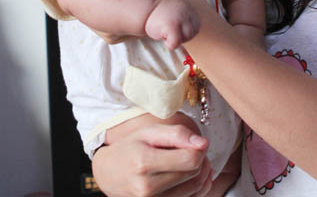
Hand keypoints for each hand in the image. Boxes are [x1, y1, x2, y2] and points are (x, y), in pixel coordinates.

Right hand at [92, 123, 212, 196]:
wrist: (108, 173)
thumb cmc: (130, 148)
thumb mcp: (150, 132)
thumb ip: (177, 134)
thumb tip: (203, 143)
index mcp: (145, 163)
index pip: (190, 160)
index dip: (200, 149)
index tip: (197, 142)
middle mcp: (147, 188)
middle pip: (194, 175)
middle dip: (201, 160)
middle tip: (196, 150)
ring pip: (195, 189)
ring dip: (202, 174)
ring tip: (193, 161)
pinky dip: (197, 187)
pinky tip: (192, 175)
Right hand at [146, 0, 199, 49]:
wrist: (144, 10)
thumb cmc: (160, 16)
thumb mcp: (177, 14)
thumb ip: (186, 22)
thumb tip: (191, 43)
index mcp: (189, 9)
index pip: (196, 27)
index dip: (185, 31)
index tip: (174, 27)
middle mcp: (186, 12)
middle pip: (192, 33)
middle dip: (182, 36)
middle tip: (168, 31)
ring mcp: (179, 18)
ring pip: (186, 38)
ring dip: (176, 39)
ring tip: (165, 32)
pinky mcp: (171, 26)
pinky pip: (176, 43)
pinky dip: (169, 44)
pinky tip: (161, 36)